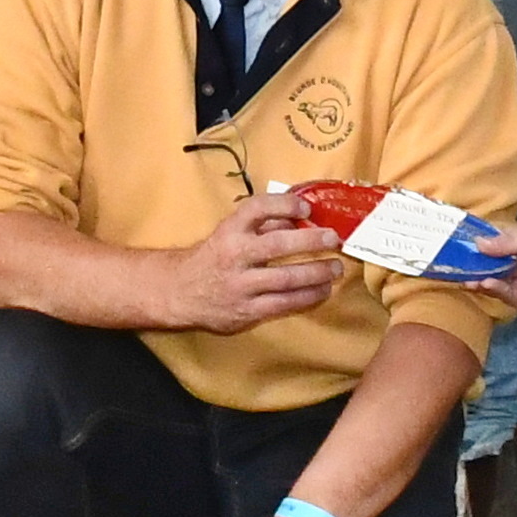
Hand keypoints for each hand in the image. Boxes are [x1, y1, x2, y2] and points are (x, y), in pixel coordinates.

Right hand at [159, 190, 345, 334]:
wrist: (180, 292)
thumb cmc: (214, 257)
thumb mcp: (231, 233)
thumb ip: (264, 226)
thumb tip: (302, 218)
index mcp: (229, 230)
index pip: (257, 209)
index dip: (284, 204)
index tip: (307, 206)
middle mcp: (234, 255)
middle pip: (277, 245)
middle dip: (311, 240)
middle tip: (334, 238)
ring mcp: (240, 285)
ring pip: (286, 279)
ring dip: (317, 273)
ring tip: (336, 268)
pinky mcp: (246, 311)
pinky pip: (284, 304)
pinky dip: (307, 296)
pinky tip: (322, 290)